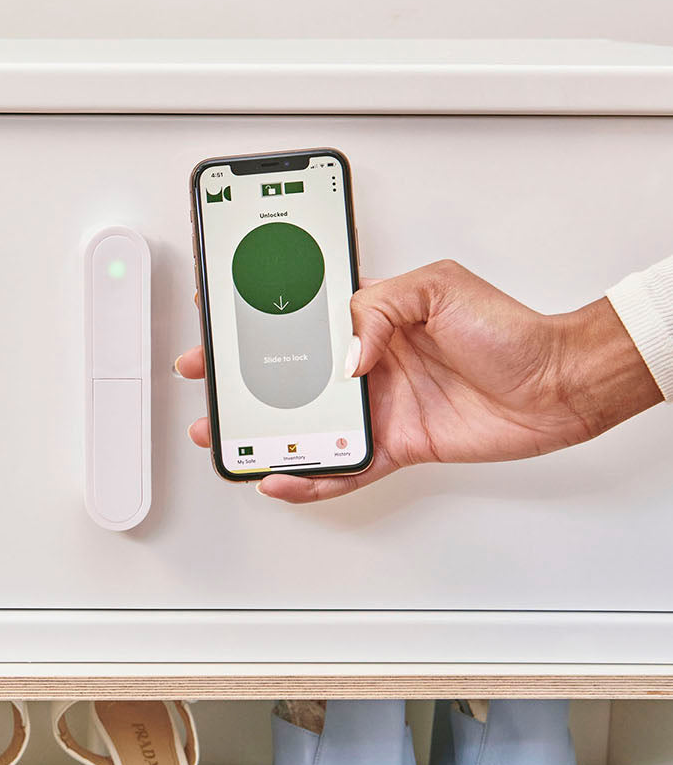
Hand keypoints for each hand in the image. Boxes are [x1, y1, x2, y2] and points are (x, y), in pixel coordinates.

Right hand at [176, 260, 660, 502]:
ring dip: (265, 435)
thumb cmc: (509, 330)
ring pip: (305, 426)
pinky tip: (284, 477)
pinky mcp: (394, 446)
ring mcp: (377, 407)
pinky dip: (310, 477)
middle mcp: (366, 364)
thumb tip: (346, 354)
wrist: (556, 384)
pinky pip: (341, 467)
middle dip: (240, 383)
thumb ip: (379, 309)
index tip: (219, 318)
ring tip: (231, 439)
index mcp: (369, 318)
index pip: (298, 318)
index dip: (255, 319)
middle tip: (208, 386)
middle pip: (288, 377)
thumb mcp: (438, 287)